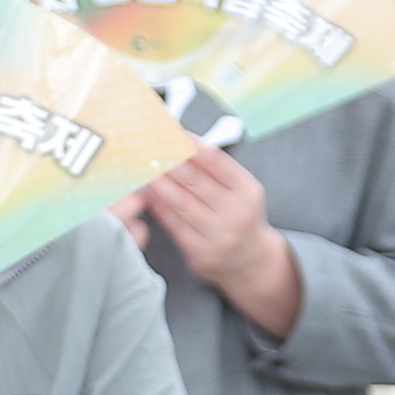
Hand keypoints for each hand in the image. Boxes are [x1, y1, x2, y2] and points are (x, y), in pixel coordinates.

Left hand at [129, 143, 299, 338]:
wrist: (250, 261)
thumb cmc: (240, 216)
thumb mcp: (242, 190)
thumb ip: (218, 170)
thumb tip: (182, 143)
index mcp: (247, 192)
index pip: (216, 162)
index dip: (191, 145)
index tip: (172, 133)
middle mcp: (236, 213)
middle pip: (195, 181)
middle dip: (168, 162)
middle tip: (148, 148)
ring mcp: (219, 235)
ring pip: (181, 203)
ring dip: (158, 183)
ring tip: (143, 168)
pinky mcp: (201, 253)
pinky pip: (174, 225)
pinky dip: (158, 207)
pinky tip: (148, 195)